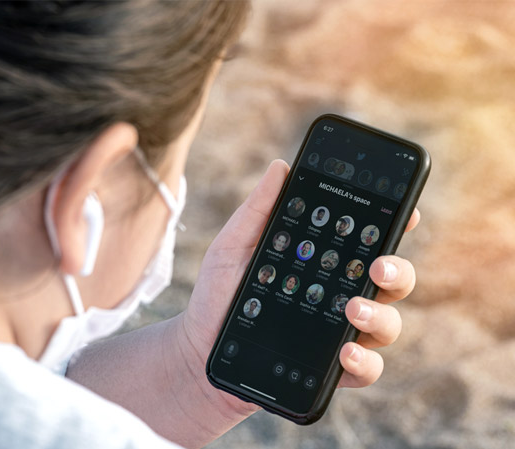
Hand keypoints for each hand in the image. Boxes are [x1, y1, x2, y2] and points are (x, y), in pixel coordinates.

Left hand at [181, 160, 419, 410]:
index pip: (367, 241)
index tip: (406, 210)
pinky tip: (345, 355)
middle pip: (391, 280)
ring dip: (380, 316)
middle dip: (398, 269)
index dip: (393, 223)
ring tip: (352, 309)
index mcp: (324, 263)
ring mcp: (340, 333)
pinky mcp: (333, 370)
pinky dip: (362, 364)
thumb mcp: (233, 247)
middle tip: (379, 265)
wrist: (200, 349)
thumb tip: (280, 167)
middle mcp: (340, 295)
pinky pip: (365, 369)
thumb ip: (258, 211)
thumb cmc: (219, 294)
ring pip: (387, 324)